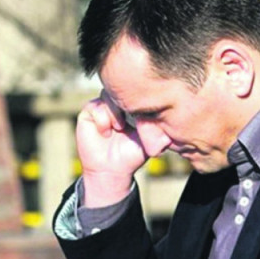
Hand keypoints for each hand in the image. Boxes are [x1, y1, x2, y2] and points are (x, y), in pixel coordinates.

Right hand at [76, 90, 145, 206]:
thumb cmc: (132, 154)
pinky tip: (107, 133)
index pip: (135, 91)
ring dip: (114, 112)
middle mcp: (116, 104)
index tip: (141, 112)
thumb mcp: (149, 137)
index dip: (139, 97)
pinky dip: (102, 119)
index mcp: (131, 107)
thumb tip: (171, 113)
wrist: (113, 169)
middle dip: (126, 102)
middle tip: (130, 119)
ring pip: (107, 95)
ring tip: (119, 128)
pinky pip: (95, 106)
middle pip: (121, 88)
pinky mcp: (88, 113)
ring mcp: (102, 107)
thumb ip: (156, 124)